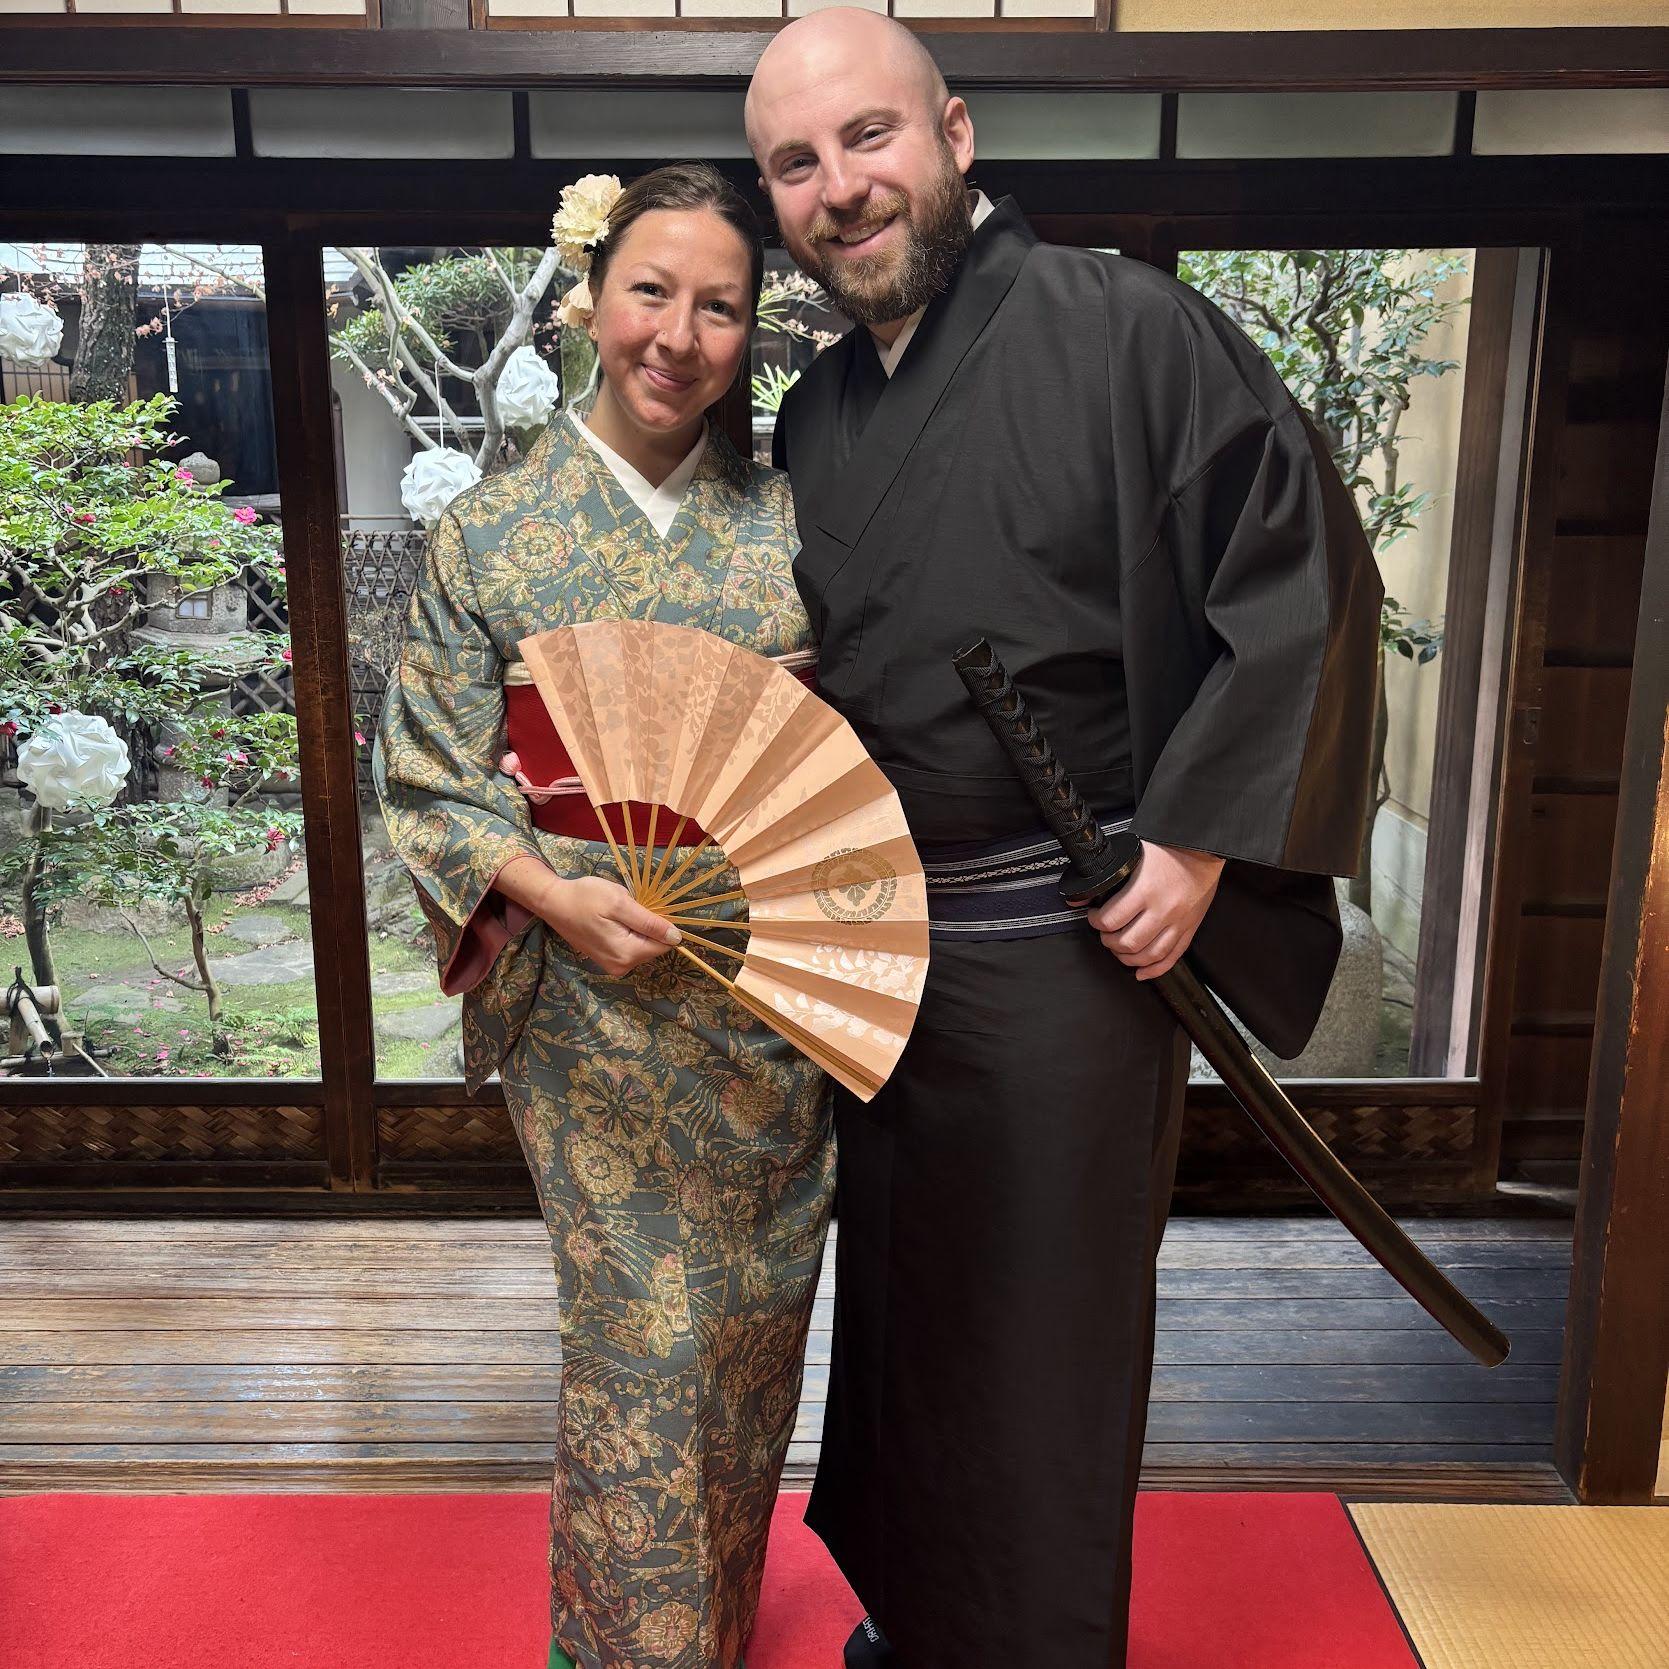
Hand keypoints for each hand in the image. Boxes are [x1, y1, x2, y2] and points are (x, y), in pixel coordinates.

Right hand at [546, 876, 683, 976]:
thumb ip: (649, 923)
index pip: (664, 945)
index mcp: (627, 954)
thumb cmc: (585, 897)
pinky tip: (613, 921)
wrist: (554, 902)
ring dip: (638, 929)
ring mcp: (613, 966)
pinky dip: (629, 933)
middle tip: (629, 908)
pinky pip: (630, 947)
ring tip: (618, 914)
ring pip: (643, 947)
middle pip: (653, 947)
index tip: (648, 908)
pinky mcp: (607, 960)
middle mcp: (622, 966)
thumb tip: (676, 938)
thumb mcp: (620, 903)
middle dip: (649, 927)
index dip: (663, 925)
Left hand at [1086, 841, 1223, 981]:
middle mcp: (1162, 909)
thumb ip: (1111, 874)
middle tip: (1105, 934)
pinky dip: (1155, 969)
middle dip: (1109, 942)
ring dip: (1128, 958)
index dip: (1096, 922)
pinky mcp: (1190, 928)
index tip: (1094, 917)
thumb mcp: (1135, 854)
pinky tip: (1142, 972)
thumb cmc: (1170, 847)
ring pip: (1149, 955)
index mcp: (1145, 889)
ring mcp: (1178, 921)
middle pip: (1128, 943)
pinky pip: (1172, 956)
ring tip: (1119, 949)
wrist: (1204, 848)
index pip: (1111, 919)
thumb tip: (1084, 893)